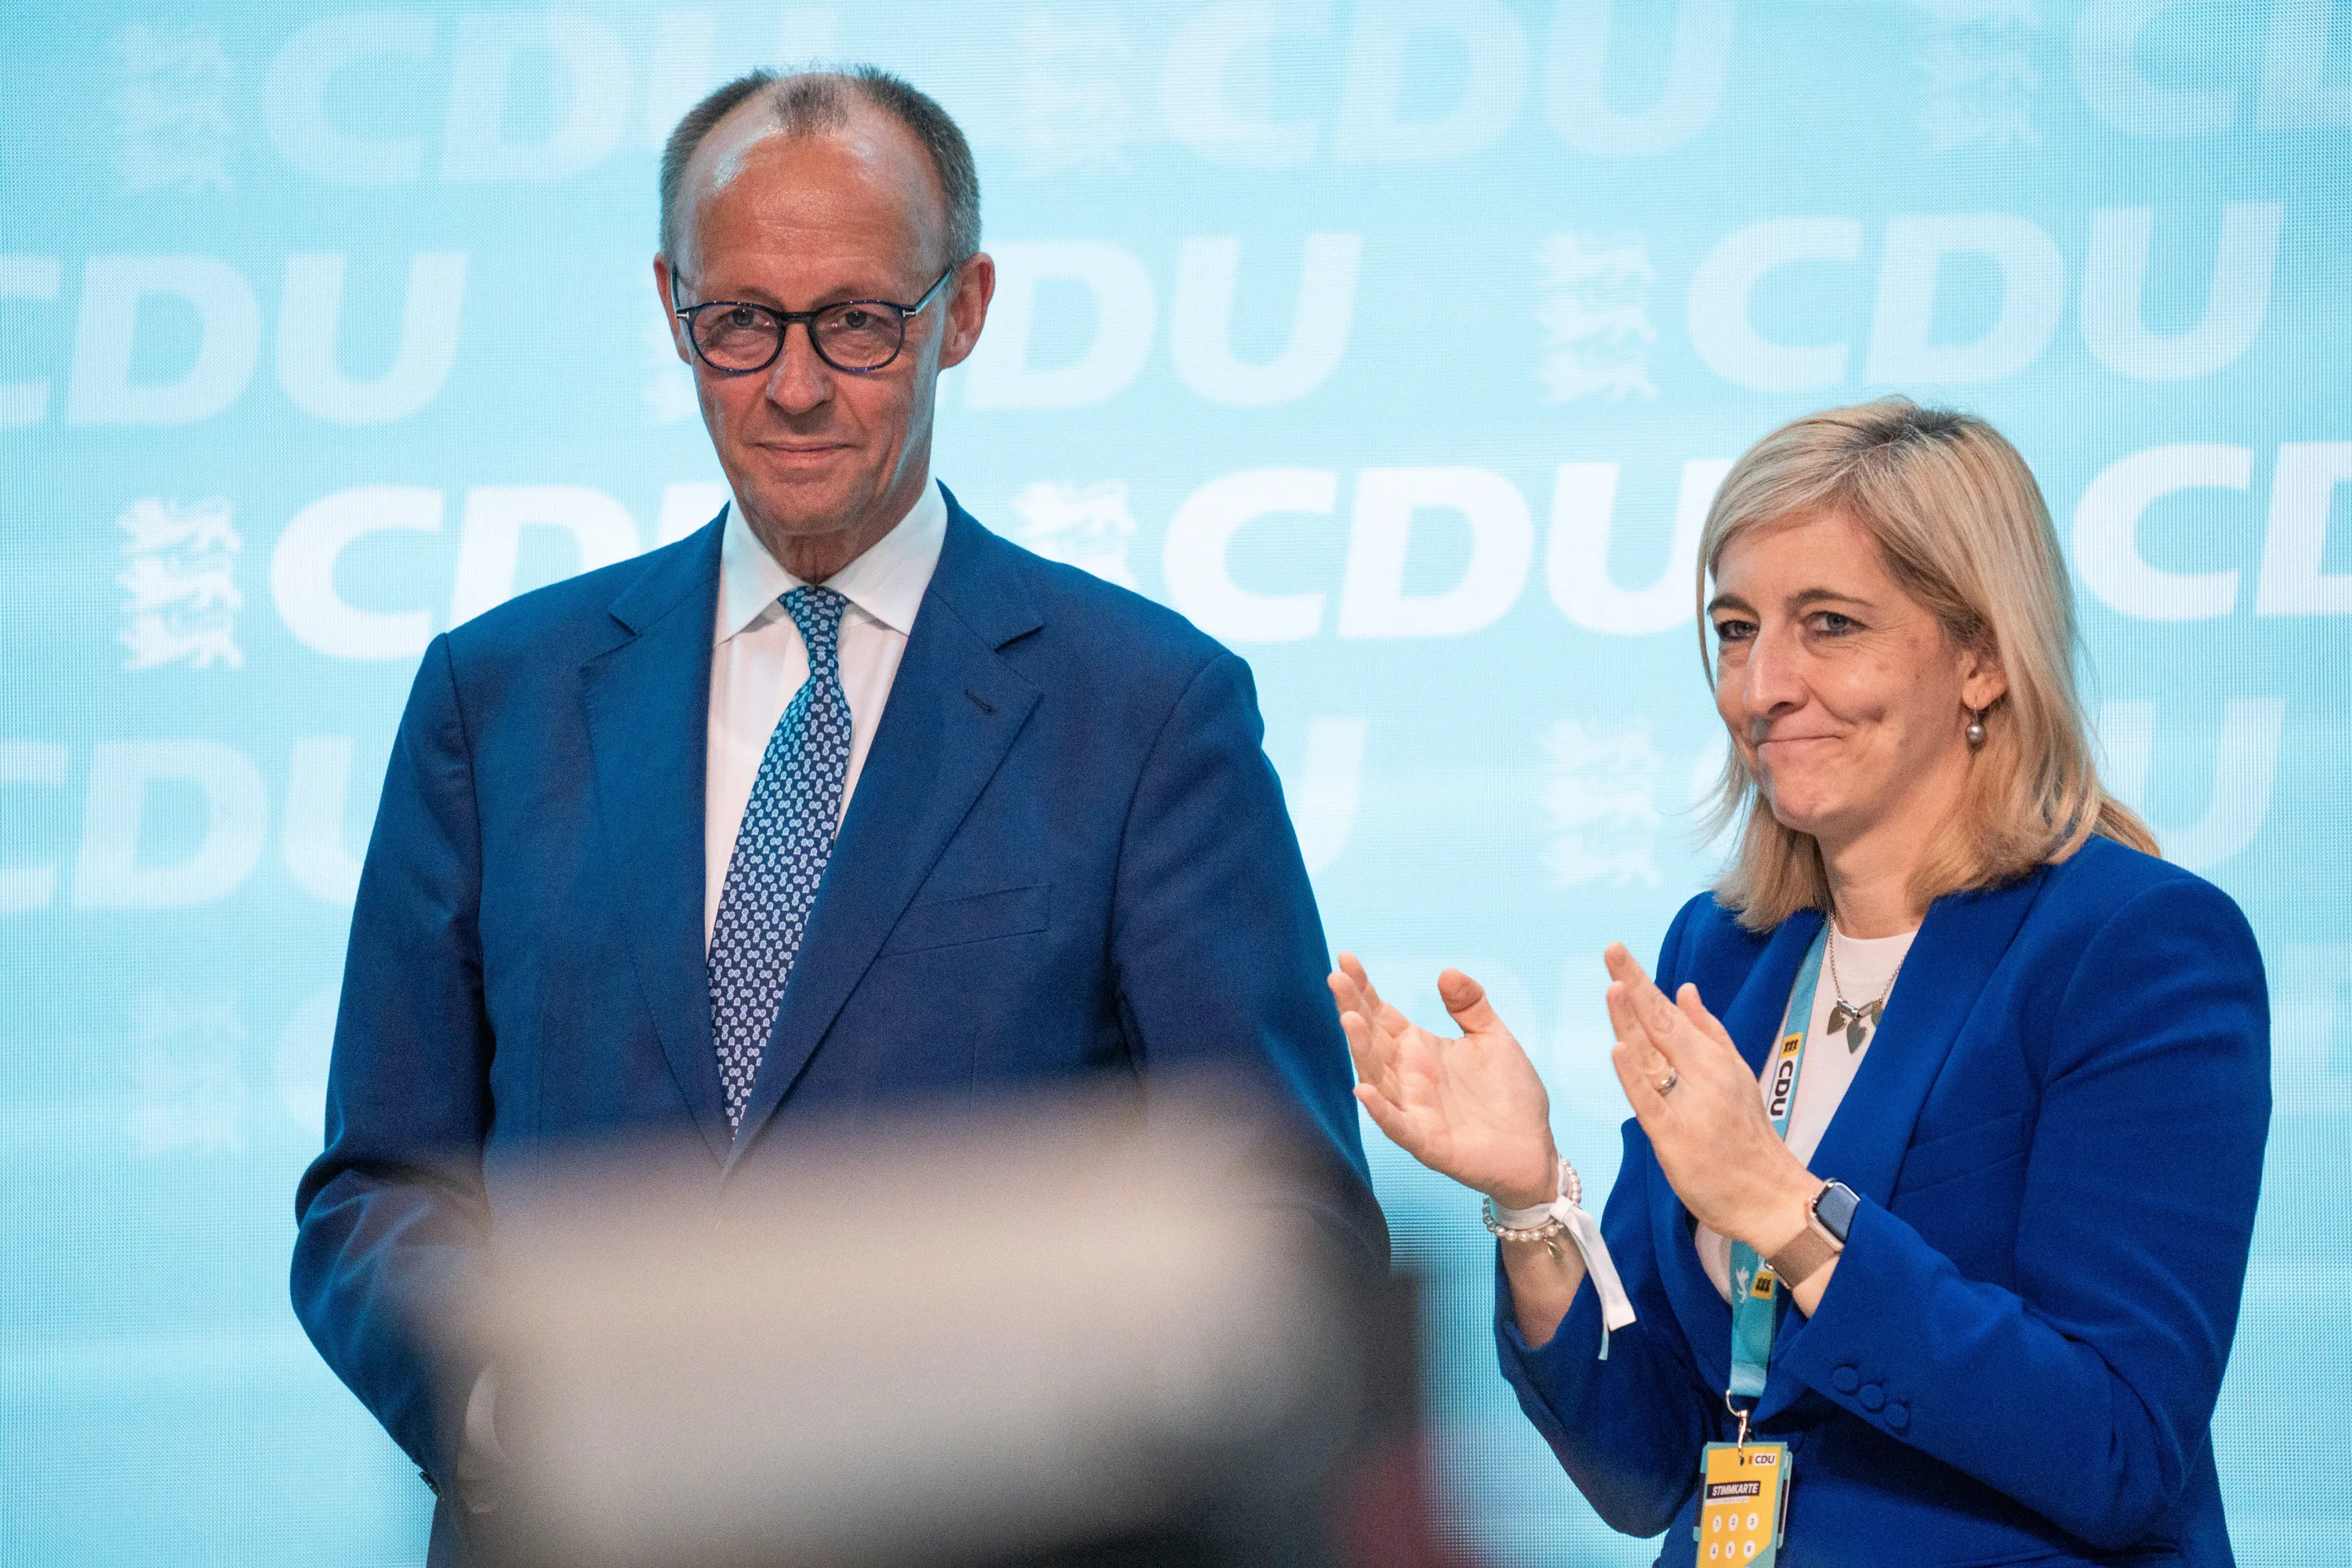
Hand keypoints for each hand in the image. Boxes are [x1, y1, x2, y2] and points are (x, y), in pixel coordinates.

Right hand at [1329, 953, 1557, 1208]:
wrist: (1534, 1149)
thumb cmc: (1511, 1096)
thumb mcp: (1494, 1039)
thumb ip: (1471, 1005)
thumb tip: (1447, 971)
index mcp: (1420, 1050)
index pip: (1382, 1014)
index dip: (1363, 989)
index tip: (1346, 958)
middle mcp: (1409, 1077)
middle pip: (1371, 1039)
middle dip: (1352, 1008)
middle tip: (1336, 977)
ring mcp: (1414, 1109)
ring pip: (1377, 1077)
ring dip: (1360, 1050)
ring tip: (1349, 1018)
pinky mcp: (1428, 1142)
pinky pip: (1398, 1125)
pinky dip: (1380, 1110)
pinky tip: (1363, 1089)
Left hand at [1602, 943, 1816, 1250]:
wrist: (1769, 1195)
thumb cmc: (1746, 1135)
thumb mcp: (1736, 1076)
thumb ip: (1709, 1032)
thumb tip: (1685, 989)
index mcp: (1713, 1058)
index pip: (1669, 1012)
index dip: (1641, 981)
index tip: (1616, 951)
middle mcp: (1703, 1075)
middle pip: (1662, 1024)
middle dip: (1634, 986)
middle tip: (1612, 950)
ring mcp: (1689, 1105)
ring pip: (1654, 1056)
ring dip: (1632, 1021)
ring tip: (1614, 987)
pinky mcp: (1675, 1137)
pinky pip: (1650, 1102)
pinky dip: (1635, 1075)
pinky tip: (1619, 1051)